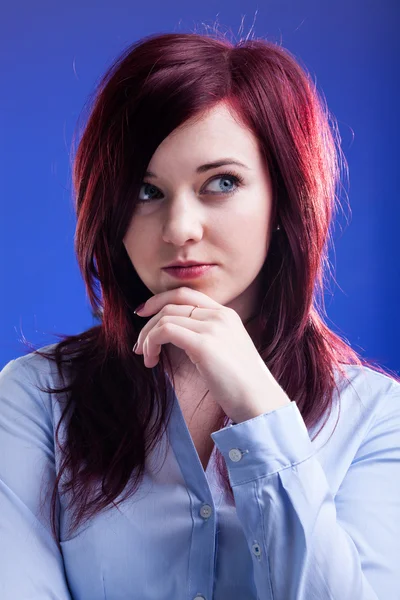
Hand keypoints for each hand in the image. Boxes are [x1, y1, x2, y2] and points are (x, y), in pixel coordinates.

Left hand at [133, 287, 290, 423]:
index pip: (185, 294)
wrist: (258, 401)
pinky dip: (151, 344)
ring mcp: (212, 327)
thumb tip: (174, 336)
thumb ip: (205, 336)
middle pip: (172, 302)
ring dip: (147, 337)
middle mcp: (220, 315)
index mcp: (226, 314)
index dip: (159, 300)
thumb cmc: (240, 385)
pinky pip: (165, 331)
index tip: (143, 313)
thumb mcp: (224, 350)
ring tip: (146, 357)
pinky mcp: (203, 344)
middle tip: (138, 342)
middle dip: (148, 318)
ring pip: (165, 318)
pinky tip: (152, 361)